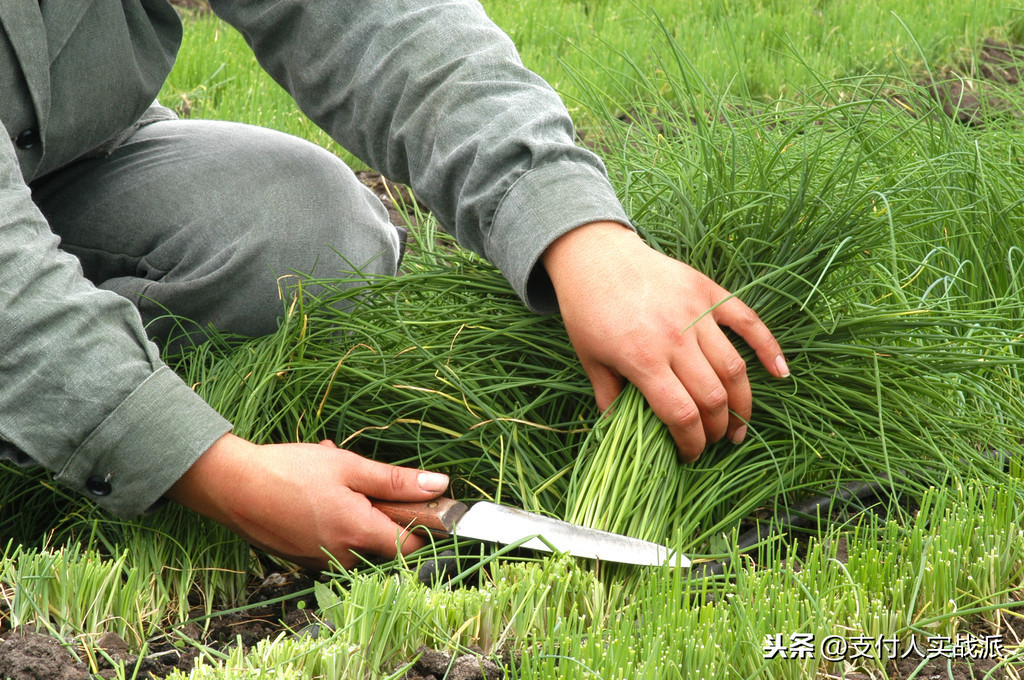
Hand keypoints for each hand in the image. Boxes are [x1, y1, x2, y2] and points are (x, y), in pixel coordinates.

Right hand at [166, 434, 448, 568]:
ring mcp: (320, 561)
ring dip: (352, 507)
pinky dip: (331, 517)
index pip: (412, 546)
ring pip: (355, 537)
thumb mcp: (349, 466)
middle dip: (378, 507)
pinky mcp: (302, 558)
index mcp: (359, 533)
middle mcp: (343, 556)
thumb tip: (440, 486)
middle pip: (382, 540)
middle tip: (358, 476)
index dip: (422, 524)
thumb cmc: (290, 471)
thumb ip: (396, 481)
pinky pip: (332, 539)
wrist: (231, 486)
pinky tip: (313, 492)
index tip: (417, 501)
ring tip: (329, 477)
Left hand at [542, 221, 788, 461]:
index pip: (682, 416)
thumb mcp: (589, 359)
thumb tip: (618, 435)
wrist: (596, 254)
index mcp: (643, 359)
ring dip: (742, 404)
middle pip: (713, 398)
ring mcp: (696, 313)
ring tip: (739, 426)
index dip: (691, 444)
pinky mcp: (708, 292)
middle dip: (716, 430)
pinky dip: (769, 348)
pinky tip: (781, 374)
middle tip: (712, 442)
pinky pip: (748, 322)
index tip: (689, 456)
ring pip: (734, 369)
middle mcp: (675, 338)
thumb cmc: (588, 310)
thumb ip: (608, 398)